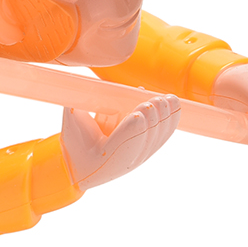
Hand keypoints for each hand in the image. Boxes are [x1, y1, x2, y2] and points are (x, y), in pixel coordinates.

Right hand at [61, 95, 179, 189]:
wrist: (80, 164)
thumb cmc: (74, 141)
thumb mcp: (72, 121)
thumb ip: (78, 102)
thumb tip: (85, 82)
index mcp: (102, 156)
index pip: (121, 143)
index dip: (131, 128)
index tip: (138, 114)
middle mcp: (123, 160)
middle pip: (143, 139)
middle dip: (151, 119)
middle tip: (156, 101)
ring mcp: (137, 157)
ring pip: (155, 138)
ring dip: (164, 118)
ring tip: (168, 100)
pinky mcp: (145, 150)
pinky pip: (161, 136)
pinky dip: (169, 121)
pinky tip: (174, 107)